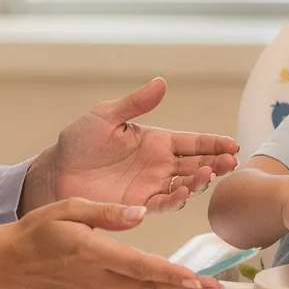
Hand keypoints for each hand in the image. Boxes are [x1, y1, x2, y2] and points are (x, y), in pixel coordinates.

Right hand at [0, 199, 220, 288]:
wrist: (10, 262)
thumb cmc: (36, 231)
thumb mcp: (68, 208)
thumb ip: (105, 212)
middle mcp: (98, 277)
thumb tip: (139, 213)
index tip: (195, 279)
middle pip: (149, 287)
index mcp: (93, 252)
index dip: (170, 274)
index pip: (139, 266)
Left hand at [30, 78, 239, 214]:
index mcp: (156, 142)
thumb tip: (161, 83)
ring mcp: (151, 186)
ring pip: (185, 186)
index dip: (214, 143)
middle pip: (197, 164)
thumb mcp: (106, 116)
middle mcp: (159, 165)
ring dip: (199, 181)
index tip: (232, 145)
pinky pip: (163, 204)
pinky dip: (176, 199)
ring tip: (207, 174)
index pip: (194, 142)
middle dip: (216, 163)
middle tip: (229, 162)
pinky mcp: (138, 205)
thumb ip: (135, 103)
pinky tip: (183, 192)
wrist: (55, 173)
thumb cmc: (78, 143)